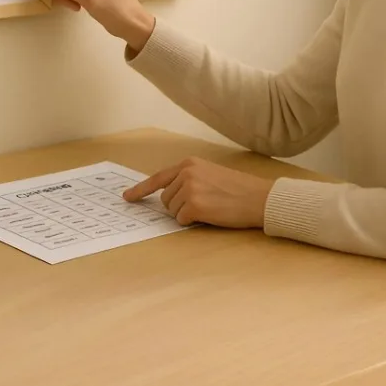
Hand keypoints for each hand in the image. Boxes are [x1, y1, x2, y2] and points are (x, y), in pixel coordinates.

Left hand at [123, 156, 273, 228]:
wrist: (258, 197)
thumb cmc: (238, 189)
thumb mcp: (210, 174)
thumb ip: (189, 179)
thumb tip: (169, 196)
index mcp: (190, 163)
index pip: (158, 177)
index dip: (141, 190)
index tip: (127, 197)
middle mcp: (186, 173)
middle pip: (166, 198)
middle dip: (179, 206)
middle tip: (204, 204)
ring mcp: (189, 188)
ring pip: (172, 211)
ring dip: (187, 214)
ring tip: (210, 207)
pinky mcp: (194, 205)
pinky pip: (181, 220)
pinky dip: (192, 222)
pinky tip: (209, 215)